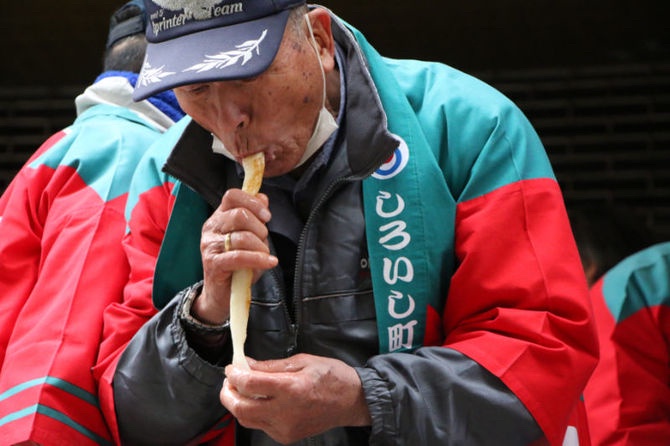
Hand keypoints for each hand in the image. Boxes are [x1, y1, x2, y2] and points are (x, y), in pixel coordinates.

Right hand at [193, 189, 276, 323]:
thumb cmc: (238, 265)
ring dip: (261, 247)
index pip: (232, 196)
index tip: (266, 216)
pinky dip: (258, 259)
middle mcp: (211, 228)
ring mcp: (210, 245)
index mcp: (219, 217)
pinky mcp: (213, 263)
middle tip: (264, 241)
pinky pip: (240, 256)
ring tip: (264, 256)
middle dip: (260, 228)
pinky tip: (269, 262)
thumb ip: (255, 218)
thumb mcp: (250, 238)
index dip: (252, 202)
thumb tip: (263, 197)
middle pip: (239, 215)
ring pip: (242, 237)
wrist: (221, 294)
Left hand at [221, 354, 371, 443]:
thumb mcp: (302, 361)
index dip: (235, 374)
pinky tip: (258, 400)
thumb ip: (271, 365)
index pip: (249, 384)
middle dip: (228, 392)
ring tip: (240, 389)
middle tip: (230, 380)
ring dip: (237, 404)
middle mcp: (286, 412)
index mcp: (291, 388)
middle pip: (240, 407)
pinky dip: (252, 412)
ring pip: (246, 419)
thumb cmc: (331, 377)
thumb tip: (246, 365)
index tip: (233, 367)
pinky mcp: (286, 436)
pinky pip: (260, 425)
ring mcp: (285, 428)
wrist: (351, 401)